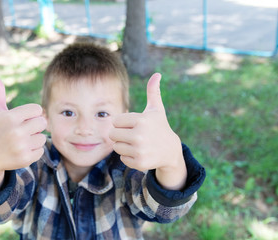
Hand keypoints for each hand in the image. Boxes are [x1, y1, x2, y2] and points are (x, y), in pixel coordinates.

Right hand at [0, 75, 46, 195]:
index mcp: (11, 117)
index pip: (37, 109)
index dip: (32, 114)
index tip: (22, 119)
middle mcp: (16, 132)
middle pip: (43, 122)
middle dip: (35, 126)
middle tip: (24, 130)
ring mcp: (21, 146)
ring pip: (43, 137)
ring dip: (35, 139)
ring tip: (21, 141)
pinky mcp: (25, 159)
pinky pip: (41, 150)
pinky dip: (34, 151)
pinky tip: (22, 150)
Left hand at [109, 73, 185, 188]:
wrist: (171, 151)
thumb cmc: (159, 127)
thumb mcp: (156, 109)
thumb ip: (153, 91)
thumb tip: (157, 74)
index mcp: (141, 120)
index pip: (115, 121)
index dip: (123, 122)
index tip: (134, 124)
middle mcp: (139, 135)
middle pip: (112, 134)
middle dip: (120, 134)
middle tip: (133, 135)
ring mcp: (139, 150)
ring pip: (116, 146)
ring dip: (124, 145)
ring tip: (137, 144)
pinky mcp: (139, 163)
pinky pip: (122, 158)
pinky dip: (129, 156)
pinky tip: (140, 153)